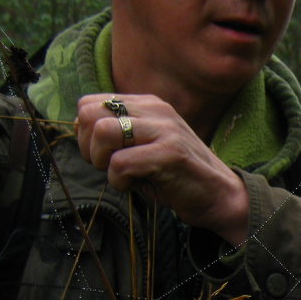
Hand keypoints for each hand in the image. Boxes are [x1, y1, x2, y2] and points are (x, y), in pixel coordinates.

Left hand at [76, 94, 248, 244]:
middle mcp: (157, 110)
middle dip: (89, 146)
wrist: (220, 195)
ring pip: (104, 132)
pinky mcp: (170, 154)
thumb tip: (80, 129)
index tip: (104, 154)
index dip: (85, 133)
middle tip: (107, 166)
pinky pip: (120, 163)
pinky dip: (120, 182)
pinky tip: (137, 185)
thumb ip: (120, 133)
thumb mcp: (146, 145)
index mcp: (149, 104)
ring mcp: (165, 130)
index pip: (90, 104)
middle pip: (91, 114)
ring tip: (122, 175)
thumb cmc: (177, 175)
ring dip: (103, 162)